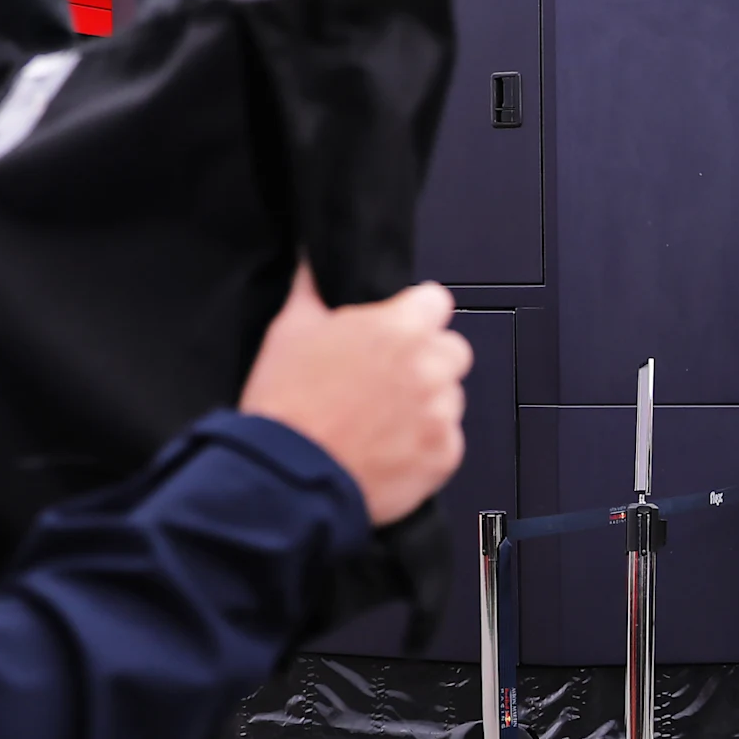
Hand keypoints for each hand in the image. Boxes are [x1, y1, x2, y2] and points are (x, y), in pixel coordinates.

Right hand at [239, 264, 470, 524]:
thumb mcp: (289, 332)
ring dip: (427, 404)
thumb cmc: (286, 404)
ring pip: (451, 398)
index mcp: (398, 328)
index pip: (436, 301)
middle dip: (428, 359)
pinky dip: (426, 445)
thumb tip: (315, 261)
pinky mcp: (444, 455)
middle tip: (388, 380)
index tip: (401, 328)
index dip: (416, 314)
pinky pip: (448, 441)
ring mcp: (441, 413)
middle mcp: (429, 367)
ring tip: (382, 421)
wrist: (286, 476)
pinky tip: (389, 449)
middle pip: (452, 350)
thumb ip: (312, 290)